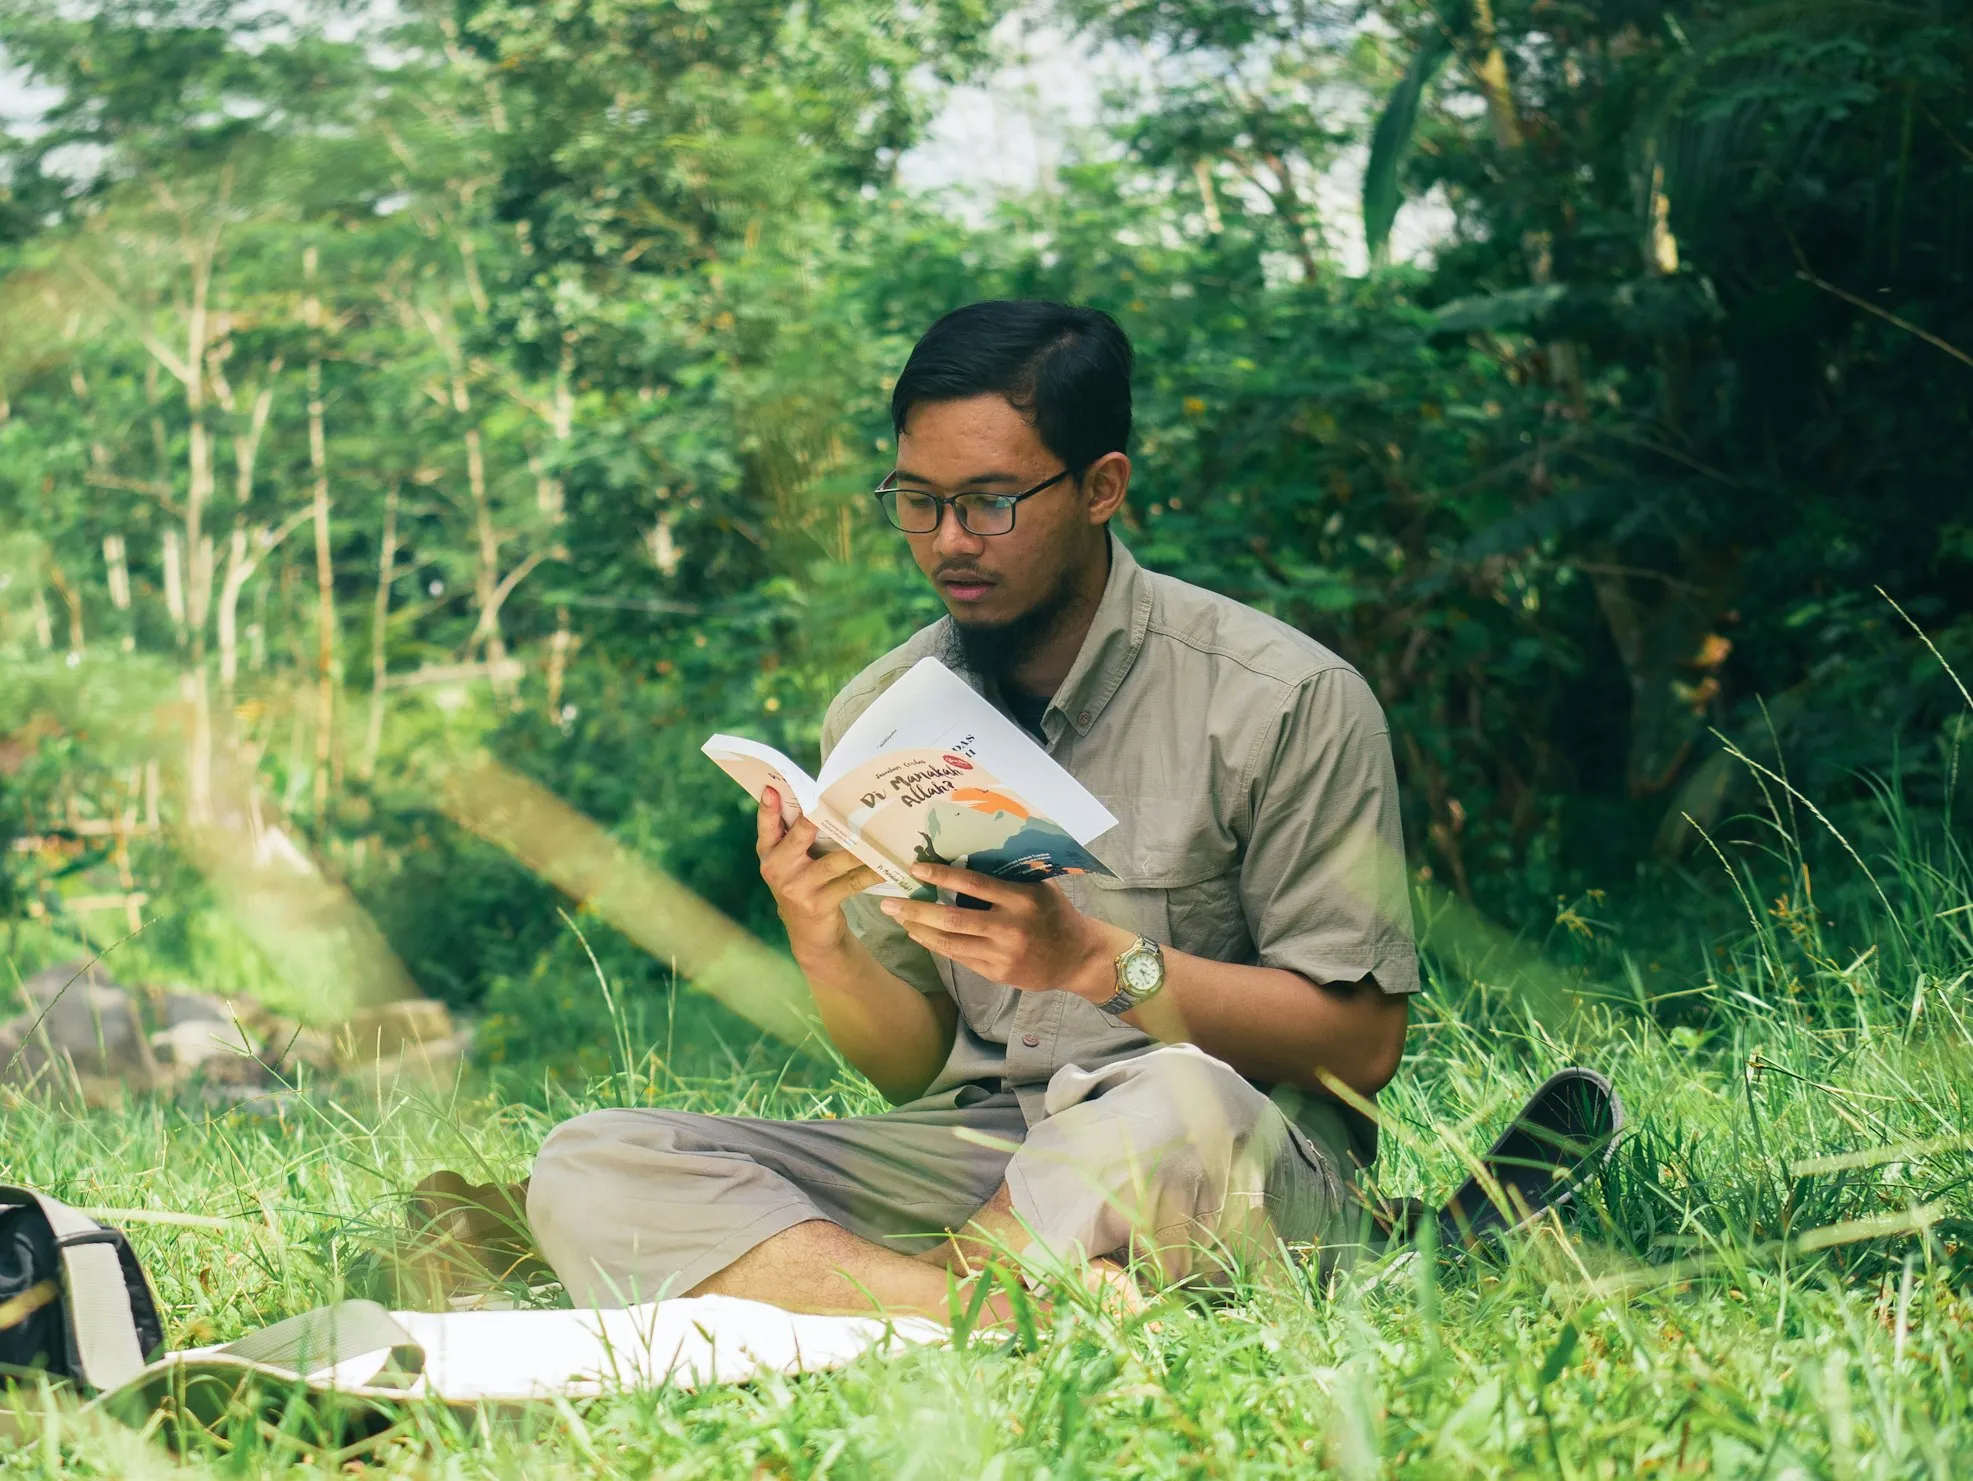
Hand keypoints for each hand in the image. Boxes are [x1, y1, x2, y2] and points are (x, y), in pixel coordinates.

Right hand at [756, 788, 881, 963]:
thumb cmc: (803, 884)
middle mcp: (778, 868)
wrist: (809, 934)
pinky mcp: (818, 903)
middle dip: (820, 818)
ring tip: (878, 834)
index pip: (767, 825)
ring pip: (833, 861)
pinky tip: (885, 867)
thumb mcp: (790, 862)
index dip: (768, 807)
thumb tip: (819, 797)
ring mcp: (797, 887)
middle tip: (839, 801)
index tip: (772, 788)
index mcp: (768, 852)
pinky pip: (850, 883)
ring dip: (859, 849)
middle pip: (801, 834)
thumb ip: (795, 835)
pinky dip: (870, 874)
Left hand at [880, 861, 1134, 999]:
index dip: (941, 876)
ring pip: (950, 942)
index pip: (974, 884)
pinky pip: (959, 957)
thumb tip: (963, 859)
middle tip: (887, 902)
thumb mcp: (1038, 887)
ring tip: (898, 918)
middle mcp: (1010, 928)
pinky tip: (920, 935)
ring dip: (919, 929)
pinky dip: (936, 945)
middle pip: (952, 919)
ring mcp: (1002, 954)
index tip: (915, 868)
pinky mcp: (997, 973)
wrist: (1078, 957)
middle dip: (916, 910)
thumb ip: (1006, 878)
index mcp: (1021, 899)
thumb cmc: (1055, 913)